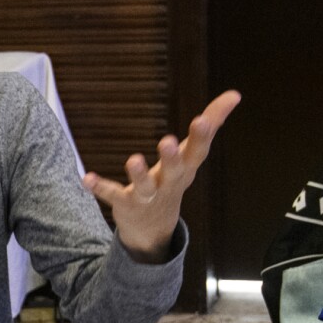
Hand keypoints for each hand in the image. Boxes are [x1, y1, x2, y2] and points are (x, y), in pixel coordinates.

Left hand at [81, 90, 240, 261]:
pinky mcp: (125, 203)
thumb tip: (235, 94)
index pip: (198, 152)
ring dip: (139, 174)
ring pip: (144, 187)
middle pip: (174, 171)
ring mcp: (147, 196)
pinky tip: (86, 179)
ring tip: (133, 159)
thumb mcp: (192, 154)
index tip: (202, 119)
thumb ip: (212, 122)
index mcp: (186, 168)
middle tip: (166, 141)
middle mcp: (169, 183)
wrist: (154, 228)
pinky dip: (100, 187)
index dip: (202, 137)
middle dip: (171, 157)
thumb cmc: (175, 179)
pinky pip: (112, 195)